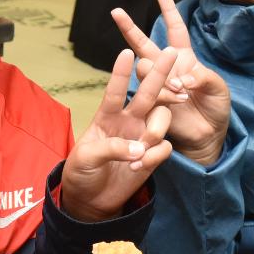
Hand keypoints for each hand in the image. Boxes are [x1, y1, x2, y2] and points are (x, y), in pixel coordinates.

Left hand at [59, 45, 178, 220]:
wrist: (91, 200)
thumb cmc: (81, 172)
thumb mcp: (86, 158)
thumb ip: (111, 148)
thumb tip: (139, 148)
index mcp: (106, 116)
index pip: (115, 91)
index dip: (121, 73)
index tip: (126, 52)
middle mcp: (127, 121)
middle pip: (147, 93)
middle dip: (159, 74)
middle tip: (172, 53)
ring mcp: (142, 136)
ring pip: (162, 119)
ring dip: (156, 131)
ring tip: (142, 150)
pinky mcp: (152, 155)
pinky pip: (164, 148)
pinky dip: (155, 156)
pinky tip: (138, 168)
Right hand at [110, 0, 230, 167]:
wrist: (209, 137)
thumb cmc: (216, 109)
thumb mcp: (219, 89)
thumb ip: (205, 79)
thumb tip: (185, 79)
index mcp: (184, 59)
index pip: (175, 29)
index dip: (168, 10)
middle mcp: (166, 69)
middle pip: (144, 44)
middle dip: (129, 27)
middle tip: (116, 11)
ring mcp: (157, 86)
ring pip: (144, 69)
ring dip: (160, 75)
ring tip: (182, 91)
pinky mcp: (152, 105)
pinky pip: (150, 95)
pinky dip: (164, 97)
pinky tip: (180, 101)